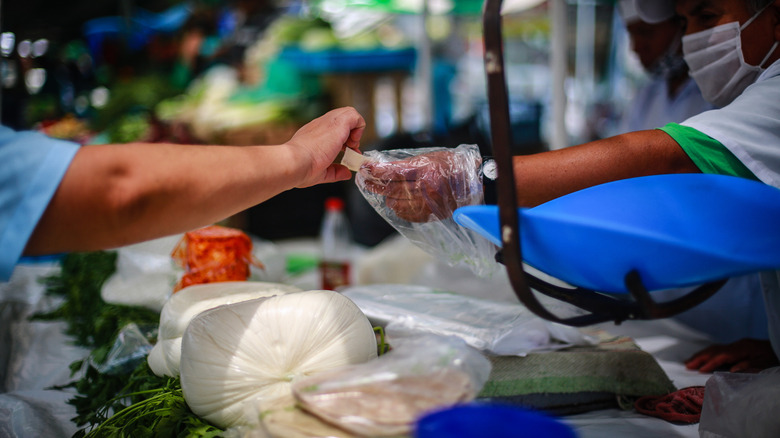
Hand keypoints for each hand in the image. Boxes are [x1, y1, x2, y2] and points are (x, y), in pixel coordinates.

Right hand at [286, 107, 364, 187]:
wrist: (294, 162)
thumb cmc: (301, 169)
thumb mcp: (321, 173)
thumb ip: (335, 171)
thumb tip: (346, 173)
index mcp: (314, 135)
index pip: (331, 130)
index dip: (343, 141)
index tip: (345, 153)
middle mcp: (320, 125)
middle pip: (341, 118)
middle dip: (350, 134)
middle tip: (350, 149)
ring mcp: (328, 122)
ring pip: (348, 113)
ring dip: (355, 129)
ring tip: (352, 145)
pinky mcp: (338, 123)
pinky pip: (355, 116)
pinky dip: (359, 128)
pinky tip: (353, 142)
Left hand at [359, 148, 479, 221]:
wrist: (474, 180)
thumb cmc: (451, 165)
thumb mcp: (429, 157)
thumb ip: (408, 164)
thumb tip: (384, 169)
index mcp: (425, 170)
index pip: (394, 172)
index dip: (376, 171)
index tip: (365, 169)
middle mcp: (425, 188)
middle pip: (392, 190)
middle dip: (377, 186)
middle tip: (367, 182)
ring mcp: (428, 203)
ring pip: (396, 204)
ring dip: (388, 198)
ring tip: (387, 193)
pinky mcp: (430, 214)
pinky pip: (406, 214)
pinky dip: (400, 208)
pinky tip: (400, 202)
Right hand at [685, 338, 778, 372]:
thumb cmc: (775, 357)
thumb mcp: (766, 364)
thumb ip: (749, 367)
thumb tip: (731, 370)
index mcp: (743, 348)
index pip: (722, 355)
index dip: (710, 362)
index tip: (699, 370)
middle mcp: (738, 344)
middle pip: (714, 350)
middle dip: (700, 357)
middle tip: (686, 365)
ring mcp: (737, 345)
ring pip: (715, 348)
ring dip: (701, 355)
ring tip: (688, 361)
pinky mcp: (737, 347)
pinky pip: (719, 349)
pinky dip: (708, 353)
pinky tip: (702, 357)